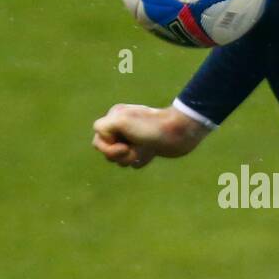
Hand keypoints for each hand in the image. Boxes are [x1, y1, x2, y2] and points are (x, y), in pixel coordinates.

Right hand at [91, 103, 209, 168]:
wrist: (179, 133)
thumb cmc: (151, 127)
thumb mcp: (121, 122)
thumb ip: (103, 127)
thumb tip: (102, 138)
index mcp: (115, 116)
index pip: (98, 137)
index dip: (108, 146)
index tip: (124, 144)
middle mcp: (122, 126)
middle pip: (106, 150)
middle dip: (119, 155)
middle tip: (132, 150)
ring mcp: (133, 138)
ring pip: (119, 159)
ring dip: (131, 158)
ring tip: (145, 150)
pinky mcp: (144, 148)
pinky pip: (133, 162)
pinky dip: (141, 160)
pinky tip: (151, 153)